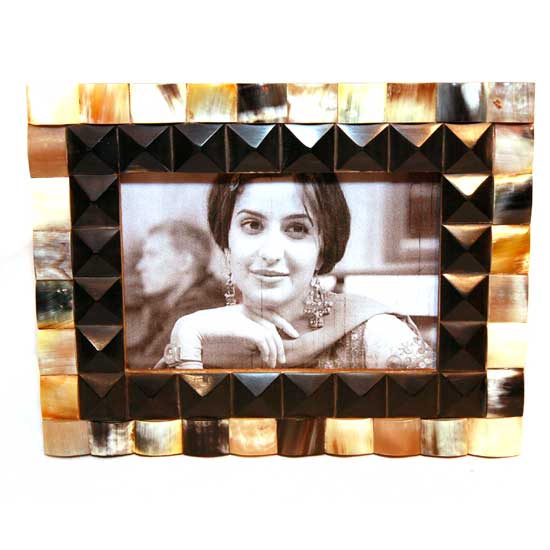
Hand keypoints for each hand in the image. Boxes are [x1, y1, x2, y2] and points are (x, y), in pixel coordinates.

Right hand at [169, 305, 298, 367]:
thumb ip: (239, 335)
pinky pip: (264, 340)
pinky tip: (267, 362)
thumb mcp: (225, 332)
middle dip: (281, 337)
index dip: (282, 321)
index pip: (268, 311)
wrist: (189, 330)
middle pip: (272, 320)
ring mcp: (244, 318)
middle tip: (285, 353)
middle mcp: (244, 311)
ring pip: (269, 333)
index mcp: (240, 309)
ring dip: (274, 350)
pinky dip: (268, 352)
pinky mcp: (243, 328)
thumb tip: (250, 346)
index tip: (291, 333)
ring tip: (274, 363)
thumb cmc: (202, 334)